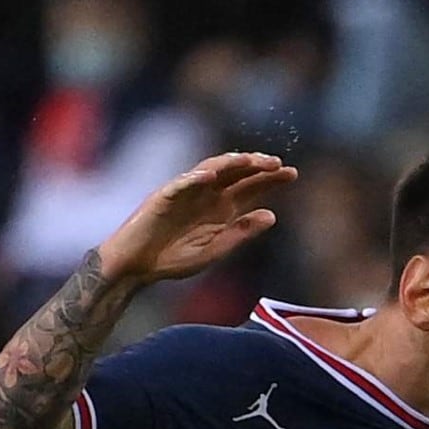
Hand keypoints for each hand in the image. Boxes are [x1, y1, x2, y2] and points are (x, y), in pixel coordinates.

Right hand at [97, 151, 297, 287]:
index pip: (250, 187)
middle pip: (235, 173)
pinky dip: (194, 178)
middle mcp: (206, 195)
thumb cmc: (172, 259)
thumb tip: (272, 215)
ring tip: (249, 161)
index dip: (270, 179)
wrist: (136, 267)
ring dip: (229, 163)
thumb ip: (241, 233)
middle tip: (277, 163)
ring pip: (210, 169)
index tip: (292, 174)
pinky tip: (211, 176)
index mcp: (221, 208)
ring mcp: (185, 192)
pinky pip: (180, 184)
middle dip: (256, 166)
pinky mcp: (163, 196)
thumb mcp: (214, 249)